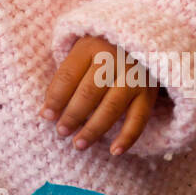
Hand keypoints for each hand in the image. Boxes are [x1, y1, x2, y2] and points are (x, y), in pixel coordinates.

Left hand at [40, 36, 159, 155]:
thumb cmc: (102, 51)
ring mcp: (134, 76)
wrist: (141, 42)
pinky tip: (114, 151)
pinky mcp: (149, 92)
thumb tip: (46, 113)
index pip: (68, 76)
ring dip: (93, 129)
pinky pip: (139, 119)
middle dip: (73, 115)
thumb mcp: (82, 53)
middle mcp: (114, 59)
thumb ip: (65, 78)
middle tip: (61, 132)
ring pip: (111, 107)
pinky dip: (127, 137)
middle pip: (89, 92)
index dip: (55, 97)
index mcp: (91, 46)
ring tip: (78, 144)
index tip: (46, 116)